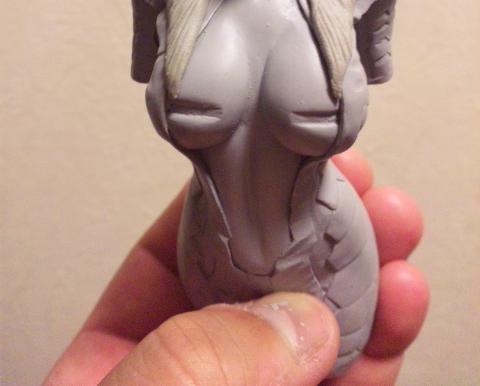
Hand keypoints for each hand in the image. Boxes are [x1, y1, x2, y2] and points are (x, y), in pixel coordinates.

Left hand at [43, 149, 427, 385]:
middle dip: (314, 226)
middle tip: (358, 188)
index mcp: (117, 360)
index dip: (229, 203)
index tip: (277, 167)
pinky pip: (345, 382)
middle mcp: (188, 374)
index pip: (169, 256)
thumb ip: (188, 362)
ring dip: (365, 276)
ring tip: (397, 230)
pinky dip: (380, 343)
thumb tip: (288, 322)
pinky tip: (402, 302)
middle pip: (256, 282)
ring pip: (313, 329)